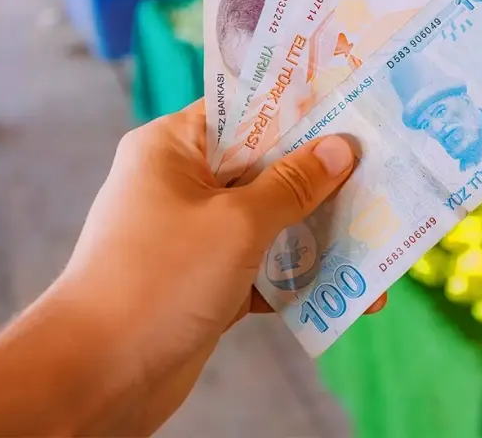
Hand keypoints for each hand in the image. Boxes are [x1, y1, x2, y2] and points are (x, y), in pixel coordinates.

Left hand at [51, 100, 384, 434]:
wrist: (97, 375)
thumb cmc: (158, 279)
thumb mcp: (236, 224)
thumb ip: (293, 185)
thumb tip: (340, 150)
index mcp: (173, 147)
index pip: (244, 109)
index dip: (299, 108)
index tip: (355, 106)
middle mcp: (181, 184)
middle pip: (266, 167)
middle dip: (323, 177)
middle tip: (385, 173)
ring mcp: (194, 237)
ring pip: (271, 221)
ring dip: (320, 233)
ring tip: (380, 238)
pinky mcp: (207, 284)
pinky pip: (264, 268)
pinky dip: (301, 279)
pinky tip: (352, 293)